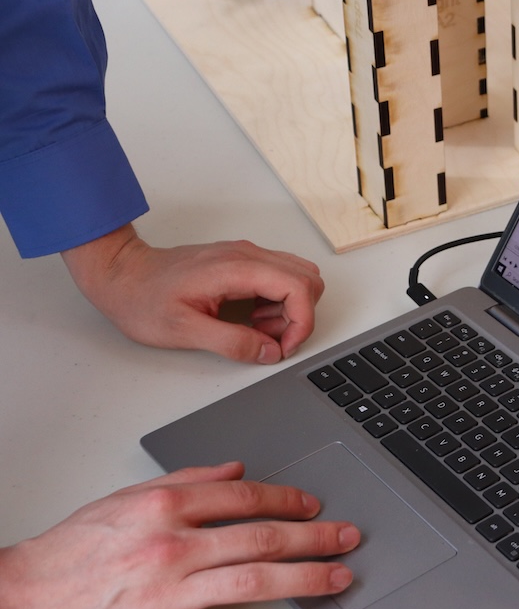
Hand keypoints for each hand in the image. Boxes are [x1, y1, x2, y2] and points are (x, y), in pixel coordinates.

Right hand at [0, 462, 358, 608]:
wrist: (30, 597)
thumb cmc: (75, 550)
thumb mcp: (128, 498)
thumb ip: (186, 482)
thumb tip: (235, 470)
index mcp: (165, 505)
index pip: (244, 496)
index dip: (286, 499)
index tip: (312, 505)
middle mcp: (173, 543)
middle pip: (261, 536)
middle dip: (313, 536)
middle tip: (346, 536)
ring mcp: (172, 586)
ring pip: (255, 578)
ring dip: (305, 575)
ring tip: (337, 575)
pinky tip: (289, 606)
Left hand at [61, 224, 324, 363]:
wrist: (121, 274)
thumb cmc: (143, 299)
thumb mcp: (184, 331)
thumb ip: (232, 343)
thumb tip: (269, 352)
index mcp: (237, 268)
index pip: (299, 287)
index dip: (302, 323)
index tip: (284, 347)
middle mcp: (248, 255)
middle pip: (308, 278)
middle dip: (299, 315)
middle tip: (271, 339)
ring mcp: (246, 255)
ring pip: (297, 276)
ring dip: (289, 309)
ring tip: (257, 330)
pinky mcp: (241, 261)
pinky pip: (279, 277)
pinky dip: (277, 302)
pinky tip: (250, 318)